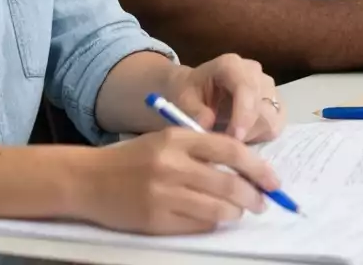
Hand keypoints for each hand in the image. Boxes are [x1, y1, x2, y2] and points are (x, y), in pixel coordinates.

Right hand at [79, 127, 279, 235]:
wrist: (89, 179)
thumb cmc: (134, 159)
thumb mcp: (167, 140)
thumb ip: (200, 150)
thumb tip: (243, 168)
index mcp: (179, 138)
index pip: (230, 150)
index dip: (257, 166)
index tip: (273, 180)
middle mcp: (173, 164)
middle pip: (228, 183)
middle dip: (253, 195)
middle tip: (264, 202)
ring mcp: (164, 194)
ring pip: (217, 209)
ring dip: (236, 212)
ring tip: (240, 211)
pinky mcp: (155, 220)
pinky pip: (197, 225)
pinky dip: (212, 223)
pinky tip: (215, 219)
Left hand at [171, 53, 285, 142]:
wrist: (193, 89)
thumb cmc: (187, 93)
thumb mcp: (181, 100)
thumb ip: (193, 112)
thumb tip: (207, 125)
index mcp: (230, 65)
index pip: (246, 87)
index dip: (243, 114)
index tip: (234, 138)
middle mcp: (254, 71)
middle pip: (262, 106)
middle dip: (246, 130)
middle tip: (225, 144)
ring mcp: (267, 86)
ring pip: (272, 117)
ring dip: (253, 135)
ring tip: (231, 138)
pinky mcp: (274, 102)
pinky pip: (276, 124)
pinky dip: (261, 136)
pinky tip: (242, 136)